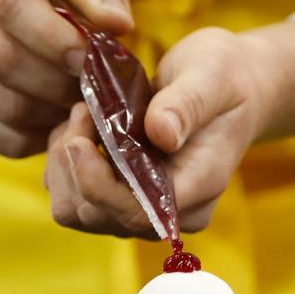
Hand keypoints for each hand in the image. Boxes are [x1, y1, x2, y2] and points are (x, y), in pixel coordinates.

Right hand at [0, 0, 132, 156]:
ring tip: (80, 101)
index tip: (87, 58)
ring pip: (5, 106)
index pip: (11, 7)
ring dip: (55, 112)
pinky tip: (60, 119)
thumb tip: (118, 23)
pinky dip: (43, 137)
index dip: (55, 39)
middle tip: (92, 87)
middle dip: (59, 82)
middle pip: (2, 62)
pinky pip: (4, 139)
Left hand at [45, 28, 265, 237]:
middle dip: (75, 165)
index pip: (138, 213)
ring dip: (64, 164)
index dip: (98, 185)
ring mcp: (141, 208)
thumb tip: (161, 134)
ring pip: (76, 211)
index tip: (79, 140)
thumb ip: (187, 105)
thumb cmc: (225, 79)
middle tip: (83, 109)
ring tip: (80, 115)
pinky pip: (72, 196)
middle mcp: (168, 212)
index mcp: (197, 189)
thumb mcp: (211, 78)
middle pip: (97, 216)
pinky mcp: (119, 197)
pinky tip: (79, 126)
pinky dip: (64, 162)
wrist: (230, 86)